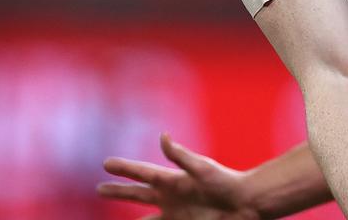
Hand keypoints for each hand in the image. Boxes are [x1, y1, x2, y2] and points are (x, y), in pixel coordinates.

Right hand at [97, 133, 258, 219]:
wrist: (247, 204)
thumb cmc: (227, 183)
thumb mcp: (202, 168)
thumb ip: (180, 156)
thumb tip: (163, 136)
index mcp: (173, 181)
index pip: (142, 174)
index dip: (124, 169)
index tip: (106, 163)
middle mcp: (170, 198)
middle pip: (136, 195)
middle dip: (118, 192)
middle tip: (100, 189)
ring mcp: (175, 215)